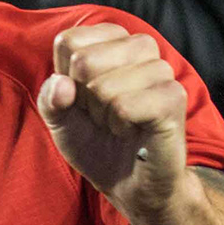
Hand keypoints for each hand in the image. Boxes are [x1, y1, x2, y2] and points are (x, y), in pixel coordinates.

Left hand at [37, 23, 196, 224]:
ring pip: (103, 86)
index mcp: (112, 40)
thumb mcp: (59, 120)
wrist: (130, 184)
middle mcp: (140, 47)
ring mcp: (160, 69)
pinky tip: (132, 130)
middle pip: (84, 60)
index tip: (83, 100)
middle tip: (104, 115)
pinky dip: (120, 125)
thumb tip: (61, 84)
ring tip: (119, 124)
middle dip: (84, 99)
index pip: (68, 42)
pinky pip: (124, 106)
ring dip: (104, 115)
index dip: (66, 80)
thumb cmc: (97, 143)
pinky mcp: (173, 96)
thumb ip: (49, 99)